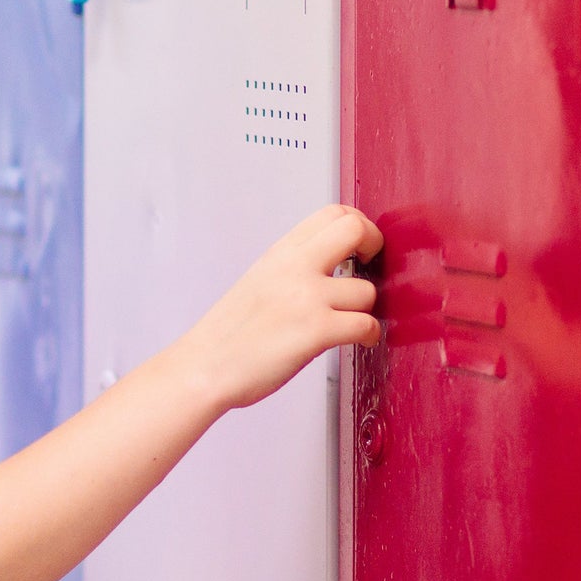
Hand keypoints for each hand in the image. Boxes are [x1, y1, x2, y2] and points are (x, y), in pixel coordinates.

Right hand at [163, 205, 384, 412]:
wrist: (204, 367)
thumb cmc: (230, 334)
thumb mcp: (260, 280)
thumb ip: (294, 266)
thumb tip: (332, 263)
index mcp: (281, 253)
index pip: (332, 213)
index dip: (358, 225)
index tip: (360, 246)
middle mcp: (294, 268)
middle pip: (355, 228)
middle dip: (375, 245)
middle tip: (371, 266)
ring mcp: (306, 297)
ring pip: (367, 290)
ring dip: (365, 308)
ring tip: (352, 320)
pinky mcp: (316, 330)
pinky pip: (366, 325)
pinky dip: (369, 335)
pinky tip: (359, 340)